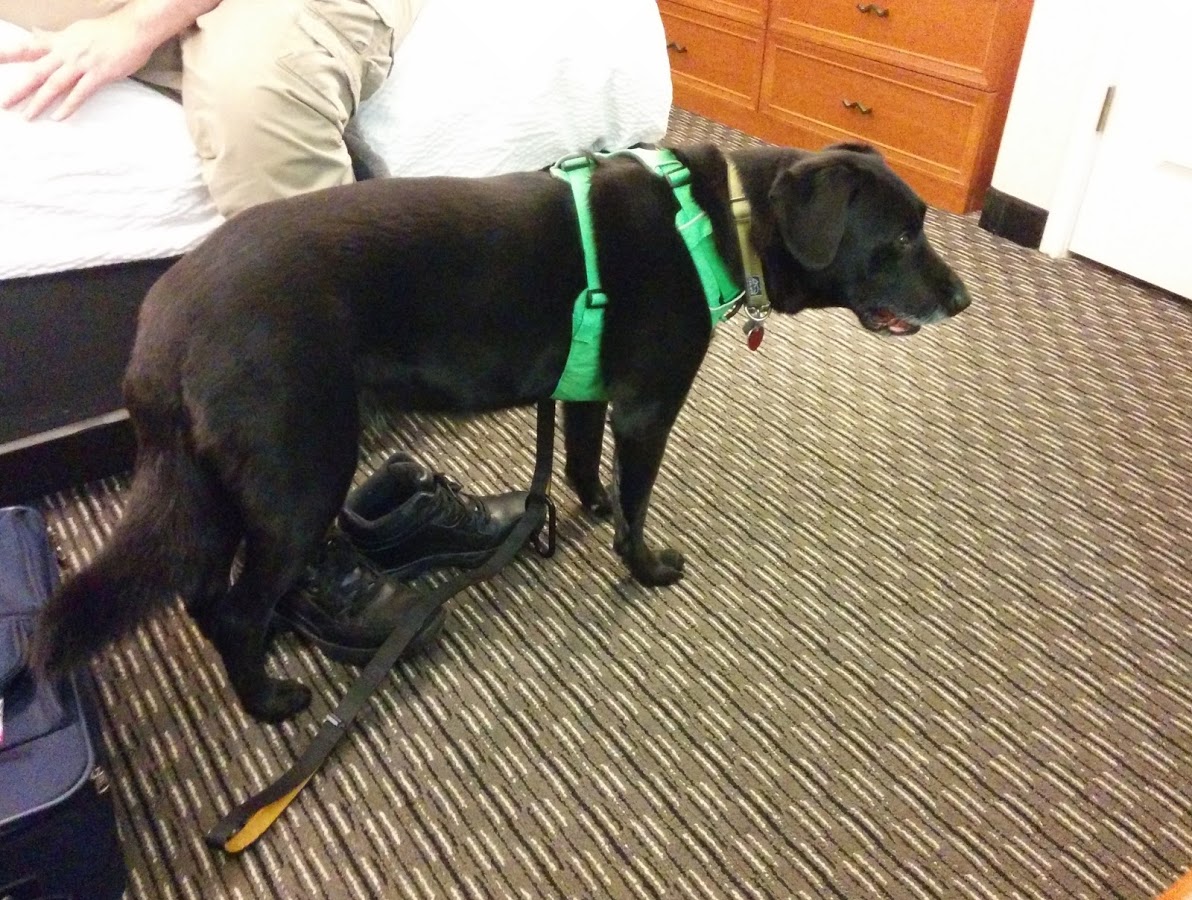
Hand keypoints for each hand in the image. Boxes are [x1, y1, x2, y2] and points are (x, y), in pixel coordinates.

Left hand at [0, 14, 160, 119]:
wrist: (133, 29)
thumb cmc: (107, 31)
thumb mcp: (75, 31)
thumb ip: (54, 37)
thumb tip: (35, 33)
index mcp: (59, 42)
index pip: (28, 48)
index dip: (8, 55)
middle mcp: (66, 53)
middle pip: (36, 72)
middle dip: (19, 89)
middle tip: (4, 104)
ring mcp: (82, 64)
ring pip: (55, 85)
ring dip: (39, 102)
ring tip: (27, 116)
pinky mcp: (99, 74)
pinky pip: (80, 93)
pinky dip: (68, 106)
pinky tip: (59, 117)